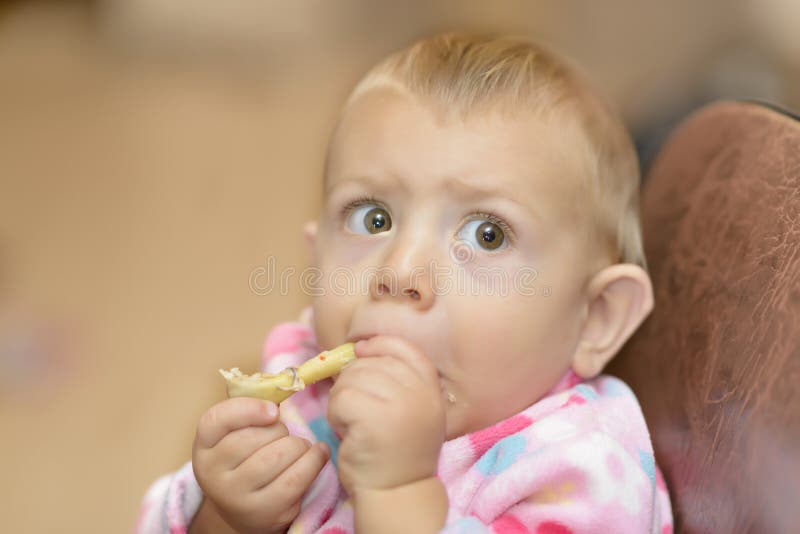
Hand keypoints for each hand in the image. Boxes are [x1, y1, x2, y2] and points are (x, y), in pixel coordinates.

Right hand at [191, 398, 329, 533]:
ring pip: (278, 455)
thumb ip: (251, 409)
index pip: (217, 420)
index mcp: (203, 447)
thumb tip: (284, 383)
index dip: (248, 409)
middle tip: (283, 434)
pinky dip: (314, 460)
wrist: (244, 510)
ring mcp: (236, 497)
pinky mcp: (264, 512)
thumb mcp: (236, 435)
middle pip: (254, 437)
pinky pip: (296, 478)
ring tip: (299, 447)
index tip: (273, 410)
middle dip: (279, 429)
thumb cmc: (246, 459)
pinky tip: (318, 454)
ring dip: (298, 445)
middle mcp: (212, 474)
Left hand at [327, 335, 445, 494]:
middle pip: (370, 362)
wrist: (396, 494)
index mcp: (430, 388)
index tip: (360, 351)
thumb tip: (359, 347)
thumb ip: (395, 379)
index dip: (377, 344)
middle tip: (357, 411)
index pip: (403, 347)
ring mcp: (400, 405)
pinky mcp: (375, 419)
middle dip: (352, 381)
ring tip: (353, 423)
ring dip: (342, 400)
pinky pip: (341, 398)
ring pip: (351, 378)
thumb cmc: (395, 452)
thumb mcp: (409, 410)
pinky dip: (335, 415)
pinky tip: (347, 432)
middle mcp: (420, 393)